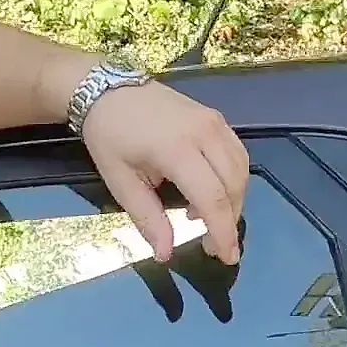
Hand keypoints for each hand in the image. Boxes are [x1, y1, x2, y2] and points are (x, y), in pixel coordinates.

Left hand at [77, 82, 246, 265]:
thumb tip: (165, 254)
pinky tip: (212, 191)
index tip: (225, 257)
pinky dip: (233, 178)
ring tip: (207, 219)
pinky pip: (237, 153)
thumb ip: (147, 217)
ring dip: (233, 200)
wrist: (106, 89)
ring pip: (241, 169)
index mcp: (176, 149)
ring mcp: (213, 121)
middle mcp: (203, 132)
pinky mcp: (215, 117)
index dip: (223, 232)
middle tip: (214, 244)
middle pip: (233, 186)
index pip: (212, 198)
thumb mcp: (119, 180)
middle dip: (230, 220)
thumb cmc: (108, 135)